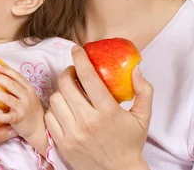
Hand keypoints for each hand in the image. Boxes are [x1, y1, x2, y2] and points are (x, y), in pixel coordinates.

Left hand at [0, 64, 47, 152]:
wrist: (40, 128)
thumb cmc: (30, 110)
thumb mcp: (27, 96)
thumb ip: (17, 88)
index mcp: (29, 89)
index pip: (17, 76)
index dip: (7, 70)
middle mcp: (27, 97)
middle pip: (11, 84)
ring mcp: (23, 108)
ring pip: (7, 98)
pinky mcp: (19, 120)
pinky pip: (7, 117)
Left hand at [44, 45, 152, 169]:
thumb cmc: (130, 143)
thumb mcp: (143, 117)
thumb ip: (144, 91)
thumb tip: (136, 69)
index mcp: (108, 112)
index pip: (89, 78)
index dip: (80, 59)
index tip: (76, 49)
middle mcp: (88, 121)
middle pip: (66, 85)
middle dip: (68, 73)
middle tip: (73, 73)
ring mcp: (73, 133)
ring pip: (55, 99)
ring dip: (61, 92)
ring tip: (70, 93)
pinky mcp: (62, 143)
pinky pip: (49, 117)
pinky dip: (54, 110)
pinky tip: (64, 109)